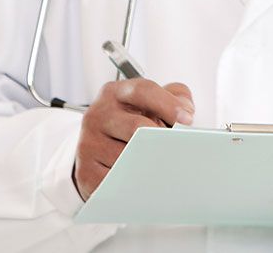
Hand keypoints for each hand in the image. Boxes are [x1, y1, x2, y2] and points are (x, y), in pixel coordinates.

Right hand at [72, 79, 193, 199]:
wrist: (96, 149)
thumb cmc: (130, 123)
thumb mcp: (150, 102)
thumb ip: (174, 96)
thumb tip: (185, 110)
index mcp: (114, 93)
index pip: (143, 91)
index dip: (168, 104)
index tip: (186, 119)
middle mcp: (98, 114)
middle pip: (137, 127)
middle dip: (160, 138)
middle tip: (174, 147)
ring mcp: (89, 142)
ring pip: (129, 157)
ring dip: (148, 162)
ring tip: (154, 162)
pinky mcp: (86, 170)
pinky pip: (117, 180)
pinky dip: (133, 181)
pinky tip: (140, 178)